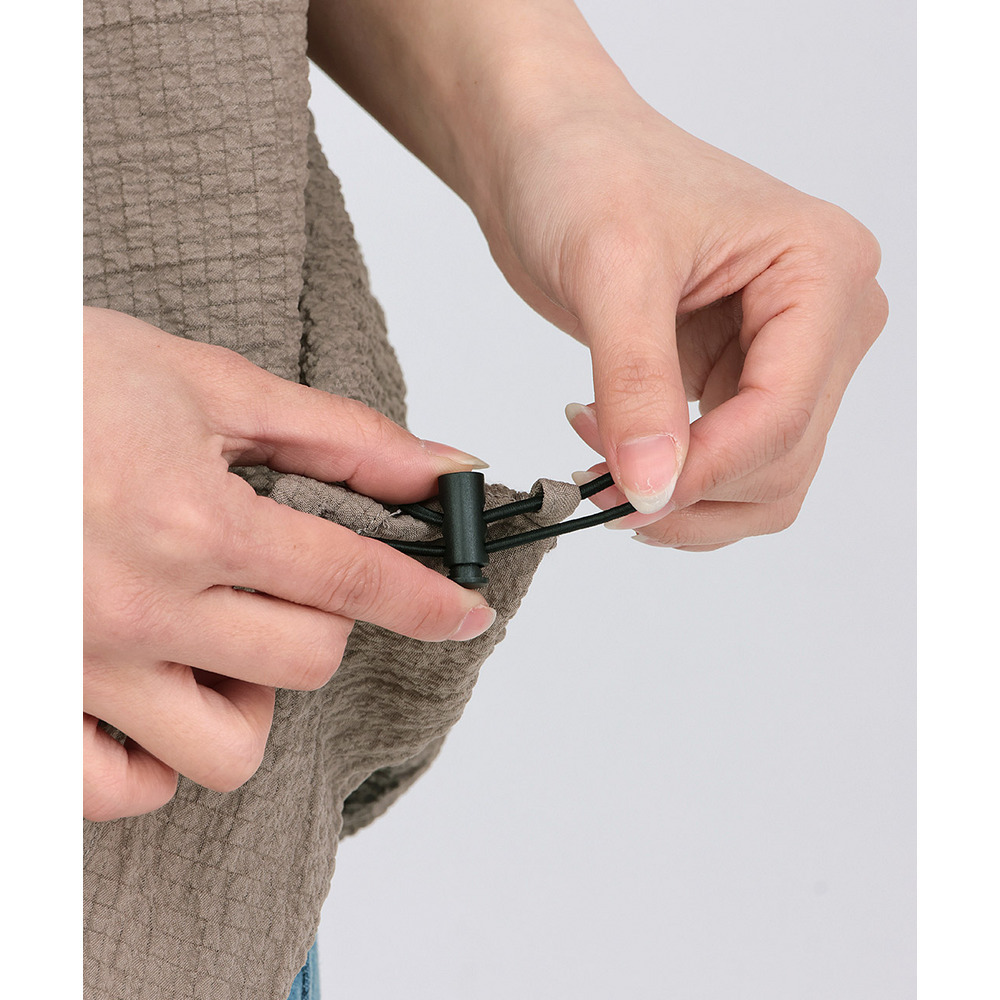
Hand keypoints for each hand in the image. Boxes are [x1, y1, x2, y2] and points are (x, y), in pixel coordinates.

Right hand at [84, 308, 494, 820]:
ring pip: (227, 749)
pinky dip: (158, 755)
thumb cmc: (54, 381)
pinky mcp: (32, 709)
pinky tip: (155, 694)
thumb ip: (338, 436)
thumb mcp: (205, 384)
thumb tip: (439, 469)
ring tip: (216, 641)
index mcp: (193, 521)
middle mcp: (141, 609)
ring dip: (248, 697)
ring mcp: (81, 671)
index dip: (427, 601)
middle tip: (283, 578)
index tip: (464, 614)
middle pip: (305, 663)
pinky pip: (123, 789)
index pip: (353, 580)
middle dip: (321, 621)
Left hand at [480, 94, 887, 549]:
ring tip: (599, 461)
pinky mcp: (736, 376)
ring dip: (684, 496)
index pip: (784, 411)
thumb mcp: (611, 270)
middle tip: (600, 483)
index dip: (706, 469)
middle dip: (690, 488)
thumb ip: (637, 385)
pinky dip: (673, 478)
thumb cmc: (587, 168)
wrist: (549, 152)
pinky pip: (726, 464)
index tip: (628, 496)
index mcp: (821, 268)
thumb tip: (652, 488)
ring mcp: (784, 353)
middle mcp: (822, 317)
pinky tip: (612, 444)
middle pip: (782, 460)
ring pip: (762, 480)